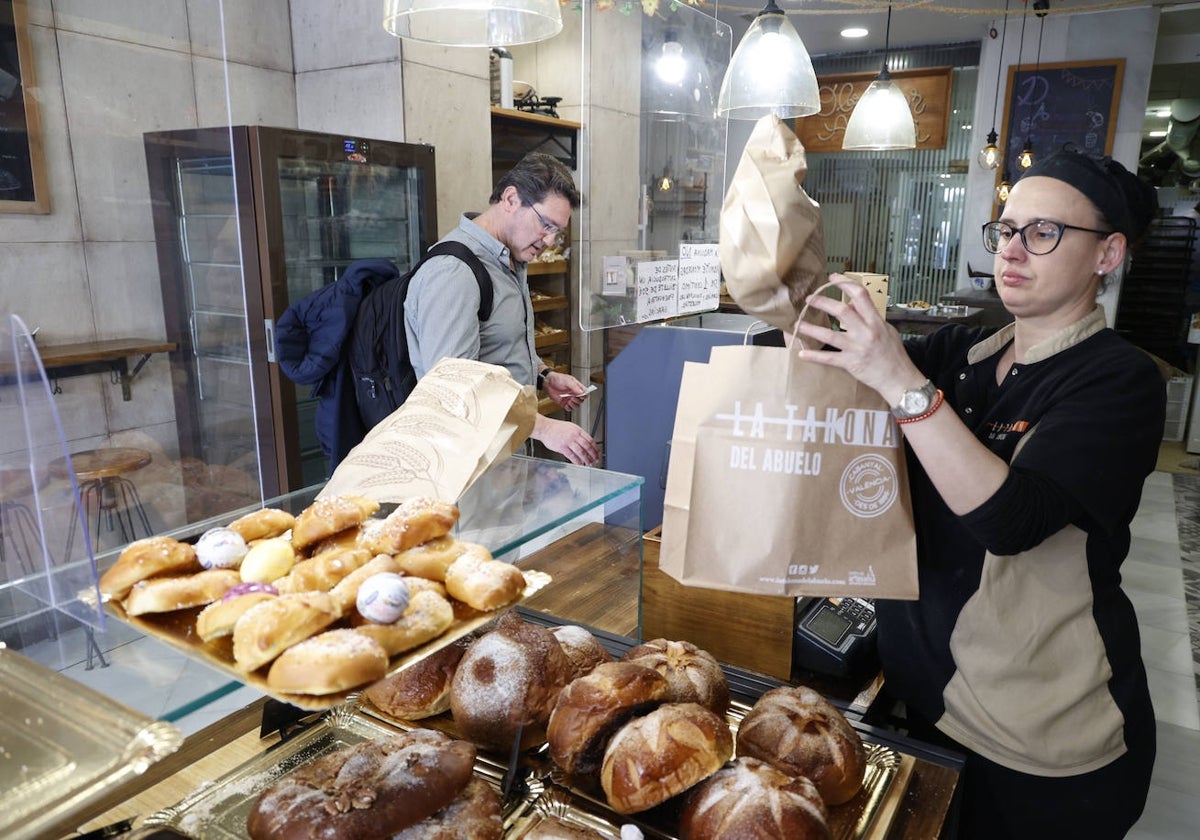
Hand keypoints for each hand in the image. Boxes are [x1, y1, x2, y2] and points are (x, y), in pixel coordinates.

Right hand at [533, 415, 600, 465]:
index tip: (598, 452)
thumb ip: (578, 434)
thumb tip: (586, 443)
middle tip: (596, 459)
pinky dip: (577, 461)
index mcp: (577, 430)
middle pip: (587, 446)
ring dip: (587, 459)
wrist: (545, 428)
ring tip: (589, 463)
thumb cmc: (556, 428)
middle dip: (593, 454)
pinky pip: (572, 456)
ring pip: (581, 452)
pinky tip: (580, 464)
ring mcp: (568, 441)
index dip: (595, 447)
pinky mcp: (562, 447)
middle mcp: (574, 435)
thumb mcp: (570, 427)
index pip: (590, 440)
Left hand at [545, 370, 590, 412]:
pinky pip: (569, 408)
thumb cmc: (557, 379)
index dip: (584, 395)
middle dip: (578, 400)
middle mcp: (574, 393)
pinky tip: (566, 403)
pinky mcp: (564, 403)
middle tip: (572, 397)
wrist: (547, 382)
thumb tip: (582, 393)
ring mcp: (569, 398)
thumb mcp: (568, 381)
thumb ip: (575, 388)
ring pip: (576, 405)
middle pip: (581, 400)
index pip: (585, 393)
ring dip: (573, 404)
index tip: (581, 396)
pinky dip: (568, 407)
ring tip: (569, 400)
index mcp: (577, 387)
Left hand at [793, 275, 921, 404]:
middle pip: (842, 311)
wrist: (899, 379)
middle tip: (809, 299)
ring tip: (798, 324)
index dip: (845, 283)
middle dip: (823, 302)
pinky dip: (814, 356)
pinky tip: (802, 353)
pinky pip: (829, 359)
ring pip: (830, 335)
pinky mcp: (851, 363)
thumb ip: (869, 317)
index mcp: (876, 321)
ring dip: (812, 329)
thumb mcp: (886, 330)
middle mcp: (866, 332)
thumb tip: (852, 304)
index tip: (833, 278)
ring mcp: (857, 348)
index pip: (861, 295)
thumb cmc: (894, 354)